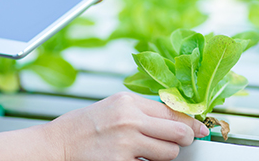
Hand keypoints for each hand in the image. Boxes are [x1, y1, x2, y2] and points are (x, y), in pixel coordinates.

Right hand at [43, 92, 208, 160]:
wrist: (57, 145)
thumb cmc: (83, 127)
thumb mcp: (113, 107)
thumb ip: (143, 110)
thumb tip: (177, 118)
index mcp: (128, 102)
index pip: (173, 111)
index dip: (192, 122)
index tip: (200, 128)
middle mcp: (130, 120)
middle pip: (179, 132)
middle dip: (184, 139)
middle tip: (180, 142)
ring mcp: (127, 143)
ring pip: (169, 153)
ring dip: (165, 155)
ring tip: (146, 151)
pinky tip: (132, 159)